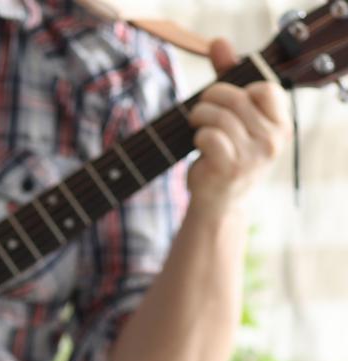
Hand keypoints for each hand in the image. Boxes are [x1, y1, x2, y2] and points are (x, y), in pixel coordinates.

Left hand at [186, 39, 290, 216]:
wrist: (219, 201)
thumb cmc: (227, 152)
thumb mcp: (235, 116)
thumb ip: (229, 77)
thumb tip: (218, 42)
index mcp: (281, 124)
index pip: (264, 88)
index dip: (239, 88)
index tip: (227, 100)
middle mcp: (273, 139)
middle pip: (235, 98)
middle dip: (209, 98)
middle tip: (200, 110)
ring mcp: (253, 156)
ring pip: (219, 116)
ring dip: (199, 115)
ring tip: (195, 123)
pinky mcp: (230, 168)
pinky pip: (209, 137)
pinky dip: (198, 135)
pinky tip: (198, 143)